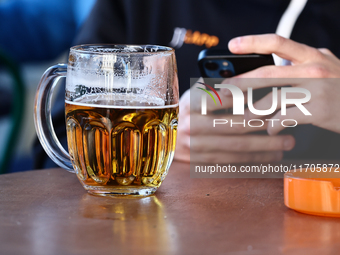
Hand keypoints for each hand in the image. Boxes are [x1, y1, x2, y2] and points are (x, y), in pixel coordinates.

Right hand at [174, 80, 294, 163]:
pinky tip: (269, 157)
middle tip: (287, 125)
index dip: (244, 99)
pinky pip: (229, 163)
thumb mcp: (196, 94)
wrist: (165, 136)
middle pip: (233, 127)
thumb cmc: (188, 111)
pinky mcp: (199, 162)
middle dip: (264, 127)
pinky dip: (252, 161)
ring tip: (286, 144)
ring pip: (235, 148)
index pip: (218, 99)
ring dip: (264, 147)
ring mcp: (193, 147)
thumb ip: (217, 88)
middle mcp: (190, 126)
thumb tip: (250, 85)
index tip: (267, 99)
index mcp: (190, 103)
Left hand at [226, 34, 339, 134]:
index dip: (253, 42)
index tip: (232, 45)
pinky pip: (284, 118)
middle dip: (239, 83)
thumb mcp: (328, 66)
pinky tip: (271, 128)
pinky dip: (273, 125)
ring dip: (252, 110)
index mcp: (311, 56)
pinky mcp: (318, 111)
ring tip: (244, 116)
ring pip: (272, 99)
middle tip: (223, 91)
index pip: (278, 42)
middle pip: (266, 73)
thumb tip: (282, 62)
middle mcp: (312, 69)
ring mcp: (316, 90)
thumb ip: (305, 61)